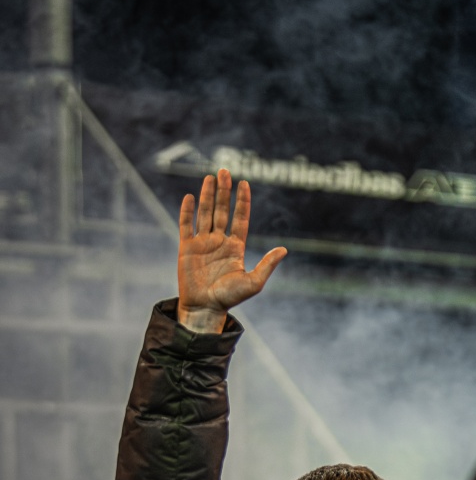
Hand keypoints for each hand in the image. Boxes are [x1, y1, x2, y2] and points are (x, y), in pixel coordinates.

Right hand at [177, 169, 286, 332]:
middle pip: (221, 210)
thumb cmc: (230, 298)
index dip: (242, 201)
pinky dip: (187, 211)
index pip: (240, 218)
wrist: (205, 309)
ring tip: (210, 177)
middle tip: (224, 171)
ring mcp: (202, 243)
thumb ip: (267, 265)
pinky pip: (186, 225)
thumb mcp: (253, 282)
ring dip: (207, 195)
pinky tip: (190, 197)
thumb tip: (284, 250)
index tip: (244, 183)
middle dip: (223, 191)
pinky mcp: (187, 248)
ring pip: (205, 213)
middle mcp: (219, 242)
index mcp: (235, 247)